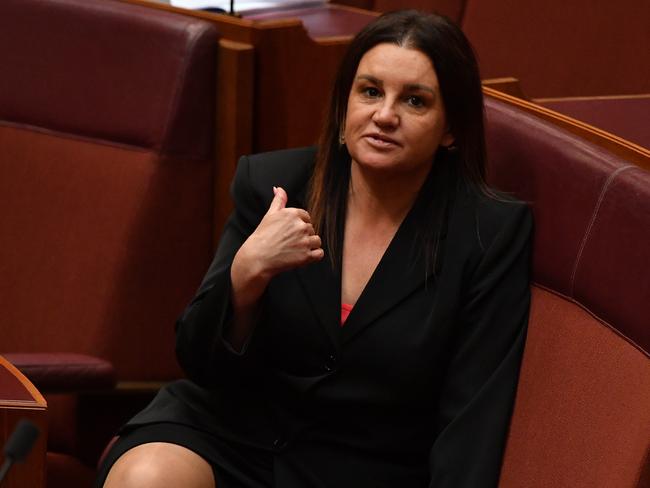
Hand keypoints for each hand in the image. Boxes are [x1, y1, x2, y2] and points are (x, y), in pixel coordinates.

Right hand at [231, 186, 323, 306]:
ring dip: (309, 246)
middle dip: (303, 236)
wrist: (257, 258)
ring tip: (295, 249)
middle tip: (289, 242)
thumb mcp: (270, 215)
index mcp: (293, 214)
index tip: (289, 232)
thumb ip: (278, 201)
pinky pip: (320, 253)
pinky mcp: (306, 256)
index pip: (306, 217)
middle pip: (311, 229)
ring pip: (317, 241)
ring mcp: (304, 241)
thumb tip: (279, 188)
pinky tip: (303, 256)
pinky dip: (314, 256)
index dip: (298, 226)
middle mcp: (301, 226)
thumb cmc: (262, 237)